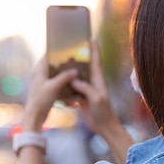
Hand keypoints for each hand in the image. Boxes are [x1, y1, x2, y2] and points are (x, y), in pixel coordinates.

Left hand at [22, 57, 77, 131]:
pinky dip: (64, 84)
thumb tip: (76, 70)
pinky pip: (58, 83)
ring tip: (77, 71)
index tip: (68, 49)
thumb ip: (65, 77)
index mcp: (39, 69)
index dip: (57, 51)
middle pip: (54, 65)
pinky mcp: (47, 90)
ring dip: (65, 74)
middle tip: (76, 61)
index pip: (48, 55)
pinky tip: (73, 85)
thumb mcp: (54, 87)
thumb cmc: (41, 99)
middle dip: (64, 64)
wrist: (35, 116)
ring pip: (56, 74)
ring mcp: (44, 82)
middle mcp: (40, 74)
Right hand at [70, 40, 134, 163]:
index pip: (96, 61)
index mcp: (98, 80)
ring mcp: (87, 89)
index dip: (94, 49)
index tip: (91, 38)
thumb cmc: (103, 112)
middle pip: (86, 65)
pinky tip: (59, 80)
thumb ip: (86, 88)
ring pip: (78, 76)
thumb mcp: (96, 99)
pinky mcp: (82, 96)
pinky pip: (73, 87)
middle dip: (80, 55)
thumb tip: (74, 79)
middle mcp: (93, 82)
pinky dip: (67, 83)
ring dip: (72, 69)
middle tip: (71, 46)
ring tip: (62, 60)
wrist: (104, 126)